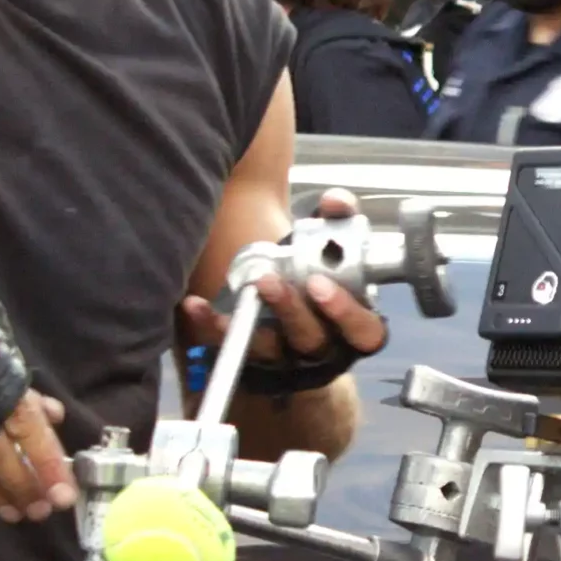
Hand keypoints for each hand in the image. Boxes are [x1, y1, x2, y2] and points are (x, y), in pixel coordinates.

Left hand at [177, 190, 387, 386]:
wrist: (287, 302)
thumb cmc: (319, 270)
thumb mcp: (336, 244)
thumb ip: (340, 220)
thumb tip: (335, 201)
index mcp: (353, 326)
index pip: (365, 331)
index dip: (346, 313)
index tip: (319, 283)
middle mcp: (322, 347)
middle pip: (314, 342)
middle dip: (295, 312)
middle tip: (274, 280)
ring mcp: (284, 358)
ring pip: (272, 350)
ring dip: (259, 321)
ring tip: (253, 284)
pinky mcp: (250, 358)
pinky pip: (227, 348)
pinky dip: (212, 327)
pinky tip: (195, 305)